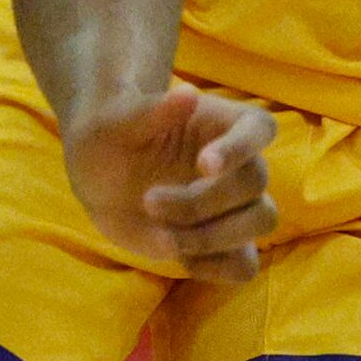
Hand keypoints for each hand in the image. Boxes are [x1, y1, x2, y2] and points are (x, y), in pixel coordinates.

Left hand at [62, 83, 277, 283]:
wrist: (100, 177)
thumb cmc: (110, 136)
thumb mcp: (115, 123)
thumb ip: (150, 112)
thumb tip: (188, 94)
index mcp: (219, 121)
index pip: (259, 127)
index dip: (241, 147)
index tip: (204, 165)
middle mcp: (237, 163)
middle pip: (255, 182)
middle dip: (201, 201)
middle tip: (149, 201)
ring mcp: (235, 206)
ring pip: (260, 221)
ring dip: (212, 236)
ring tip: (162, 237)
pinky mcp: (225, 244)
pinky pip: (245, 264)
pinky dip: (216, 267)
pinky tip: (177, 256)